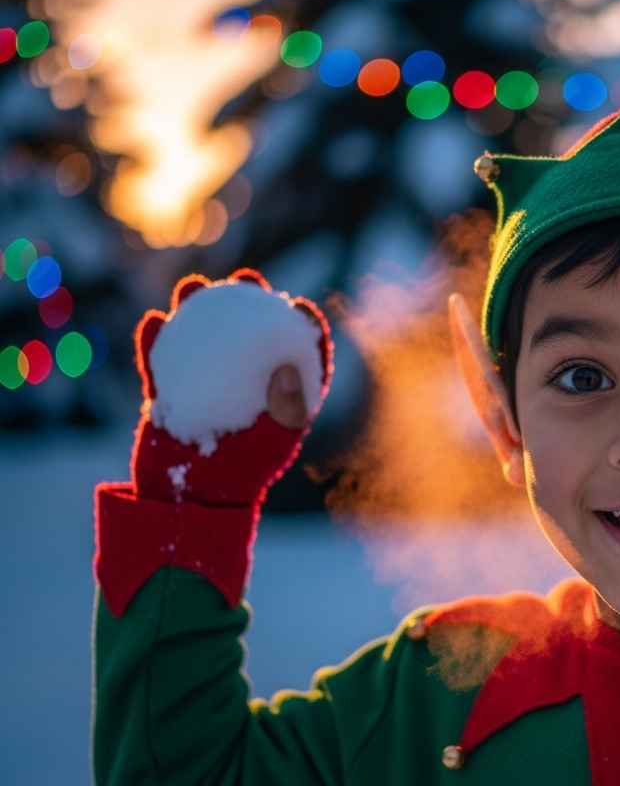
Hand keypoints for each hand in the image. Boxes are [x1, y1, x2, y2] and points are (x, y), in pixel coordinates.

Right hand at [130, 269, 332, 506]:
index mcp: (276, 398)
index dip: (299, 326)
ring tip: (192, 288)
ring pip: (200, 339)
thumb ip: (287, 405)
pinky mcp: (170, 397)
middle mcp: (242, 387)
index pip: (294, 354)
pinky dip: (154, 343)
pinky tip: (153, 322)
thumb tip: (291, 364)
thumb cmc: (243, 478)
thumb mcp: (274, 442)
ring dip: (194, 309)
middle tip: (244, 279)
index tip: (297, 304)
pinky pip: (159, 364)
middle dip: (246, 301)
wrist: (190, 506)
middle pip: (245, 334)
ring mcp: (204, 388)